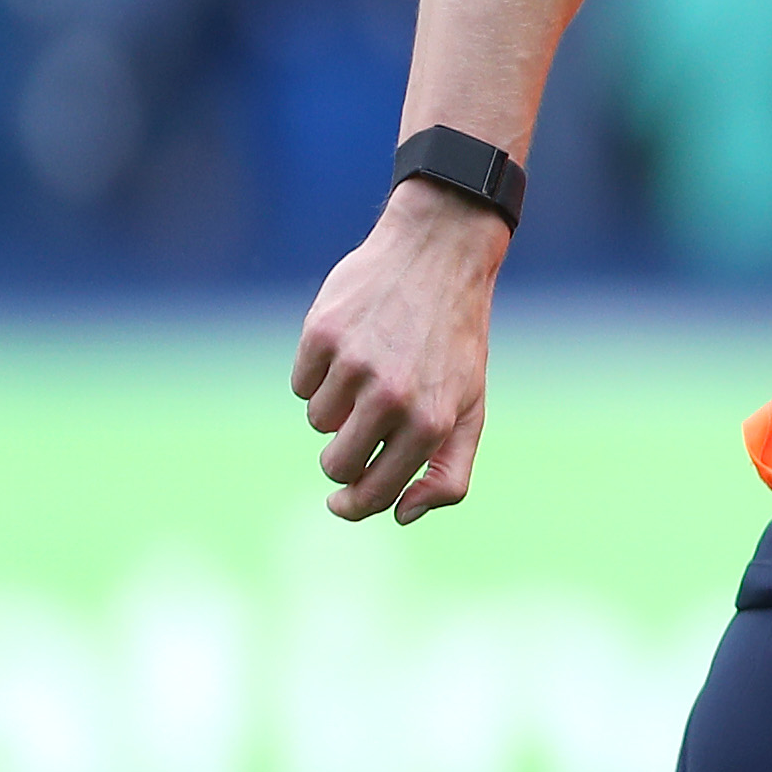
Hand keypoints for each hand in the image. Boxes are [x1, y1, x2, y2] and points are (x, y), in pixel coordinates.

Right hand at [290, 179, 510, 523]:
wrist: (440, 256)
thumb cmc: (454, 342)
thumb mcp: (471, 407)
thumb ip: (449, 472)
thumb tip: (403, 515)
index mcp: (432, 423)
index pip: (374, 492)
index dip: (353, 505)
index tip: (341, 503)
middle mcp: (393, 398)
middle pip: (336, 463)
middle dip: (342, 455)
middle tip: (361, 424)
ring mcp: (355, 365)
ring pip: (317, 421)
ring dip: (337, 405)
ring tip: (372, 366)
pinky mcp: (323, 335)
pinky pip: (301, 383)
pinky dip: (319, 373)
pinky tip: (352, 344)